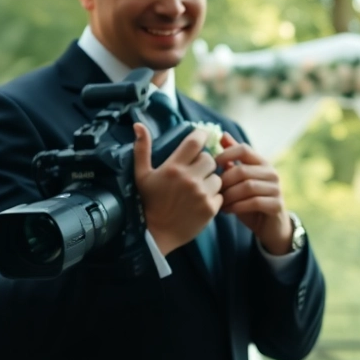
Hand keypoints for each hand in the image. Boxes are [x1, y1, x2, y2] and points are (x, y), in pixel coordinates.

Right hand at [134, 123, 221, 255]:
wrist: (155, 234)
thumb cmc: (148, 202)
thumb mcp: (141, 175)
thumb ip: (142, 149)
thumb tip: (138, 124)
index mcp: (173, 167)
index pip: (195, 142)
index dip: (201, 136)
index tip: (201, 137)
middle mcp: (189, 179)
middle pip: (210, 159)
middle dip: (204, 162)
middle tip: (196, 171)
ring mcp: (201, 194)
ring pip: (217, 177)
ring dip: (210, 180)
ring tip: (198, 188)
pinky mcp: (210, 208)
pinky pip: (220, 194)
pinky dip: (213, 196)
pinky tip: (201, 201)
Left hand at [216, 132, 292, 255]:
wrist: (269, 226)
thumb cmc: (249, 200)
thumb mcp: (239, 179)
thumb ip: (232, 160)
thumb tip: (223, 135)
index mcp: (261, 162)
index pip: (244, 149)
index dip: (226, 154)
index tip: (212, 164)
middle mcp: (271, 172)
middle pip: (242, 170)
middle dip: (224, 181)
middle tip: (212, 191)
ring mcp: (276, 188)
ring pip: (247, 187)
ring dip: (229, 196)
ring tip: (218, 202)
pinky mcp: (277, 204)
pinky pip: (254, 202)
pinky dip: (237, 206)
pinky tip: (227, 210)